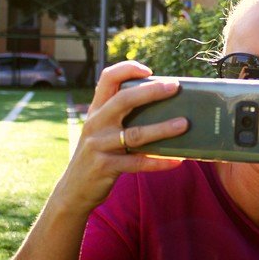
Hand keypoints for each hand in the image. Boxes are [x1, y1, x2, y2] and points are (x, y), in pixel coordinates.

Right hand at [52, 61, 187, 214]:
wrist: (73, 190)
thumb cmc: (97, 155)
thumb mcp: (101, 131)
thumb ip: (120, 117)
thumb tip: (163, 106)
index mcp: (96, 110)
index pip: (107, 79)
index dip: (127, 69)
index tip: (149, 70)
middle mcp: (96, 123)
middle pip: (123, 100)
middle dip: (151, 91)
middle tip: (174, 87)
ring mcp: (99, 145)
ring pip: (135, 134)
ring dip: (162, 128)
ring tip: (184, 124)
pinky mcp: (105, 167)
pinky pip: (137, 163)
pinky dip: (158, 162)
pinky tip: (176, 161)